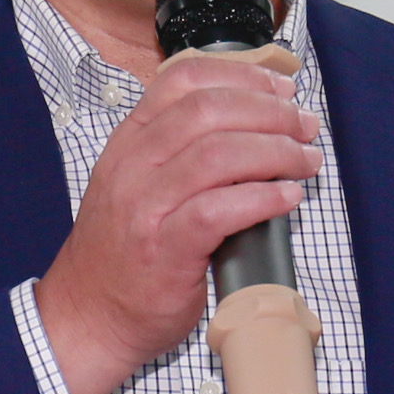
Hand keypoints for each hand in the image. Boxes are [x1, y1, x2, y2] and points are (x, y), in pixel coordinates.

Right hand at [34, 48, 316, 393]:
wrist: (87, 317)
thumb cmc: (123, 256)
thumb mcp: (136, 186)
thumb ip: (178, 155)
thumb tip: (255, 131)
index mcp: (129, 142)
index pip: (182, 79)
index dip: (241, 75)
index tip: (279, 87)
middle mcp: (133, 166)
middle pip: (208, 110)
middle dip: (269, 111)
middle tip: (304, 125)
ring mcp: (146, 207)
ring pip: (218, 154)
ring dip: (276, 150)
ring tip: (306, 160)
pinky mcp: (165, 249)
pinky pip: (219, 210)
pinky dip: (263, 197)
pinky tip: (288, 197)